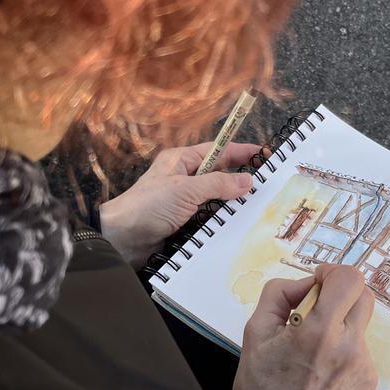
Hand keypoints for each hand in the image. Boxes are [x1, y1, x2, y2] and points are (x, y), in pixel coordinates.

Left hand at [99, 142, 261, 267]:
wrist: (121, 239)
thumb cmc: (147, 207)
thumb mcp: (186, 190)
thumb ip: (218, 184)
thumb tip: (247, 181)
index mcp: (181, 161)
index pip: (218, 151)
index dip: (242, 151)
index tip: (265, 155)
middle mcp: (183, 179)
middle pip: (219, 176)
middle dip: (241, 180)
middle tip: (268, 185)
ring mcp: (183, 202)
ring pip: (216, 200)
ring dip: (232, 205)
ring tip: (258, 208)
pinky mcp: (183, 223)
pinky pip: (208, 219)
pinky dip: (221, 222)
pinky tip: (237, 227)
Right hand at [232, 265, 379, 389]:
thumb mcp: (253, 335)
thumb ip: (277, 296)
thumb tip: (305, 285)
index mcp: (319, 331)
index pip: (349, 279)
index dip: (332, 273)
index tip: (316, 284)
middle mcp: (348, 345)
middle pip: (364, 295)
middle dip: (341, 294)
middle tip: (317, 310)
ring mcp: (363, 363)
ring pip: (360, 322)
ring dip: (340, 323)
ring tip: (313, 349)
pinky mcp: (369, 378)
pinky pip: (361, 346)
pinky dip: (343, 347)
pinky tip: (321, 368)